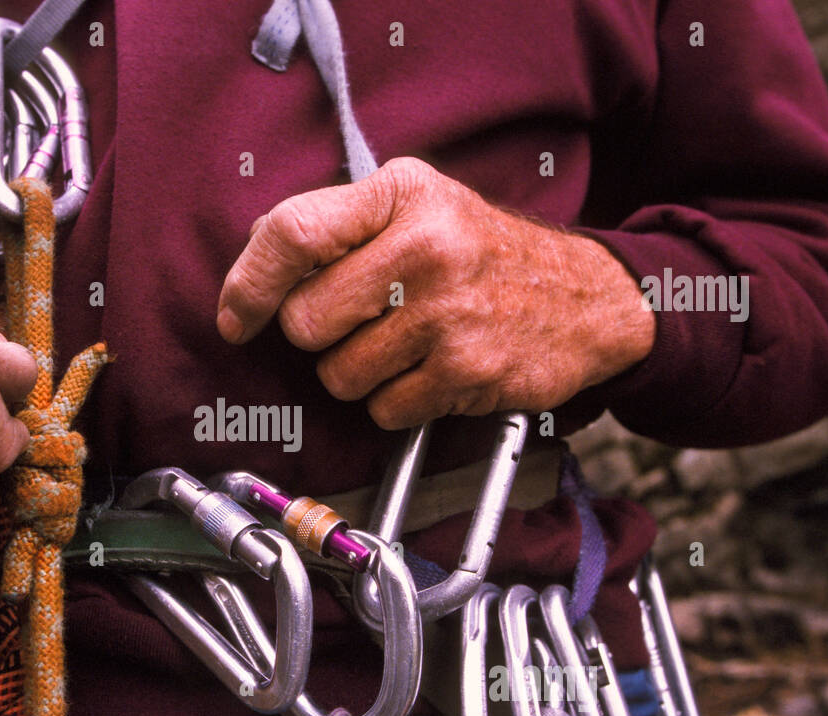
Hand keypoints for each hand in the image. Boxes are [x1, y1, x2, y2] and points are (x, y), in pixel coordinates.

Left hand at [217, 156, 654, 428]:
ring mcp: (448, 313)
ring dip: (360, 373)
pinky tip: (433, 369)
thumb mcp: (418, 205)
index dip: (249, 283)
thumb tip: (255, 263)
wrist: (590, 299)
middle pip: (305, 322)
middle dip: (320, 336)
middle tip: (364, 321)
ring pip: (340, 374)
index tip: (237, 316)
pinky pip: (384, 409)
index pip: (293, 233)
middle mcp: (426, 247)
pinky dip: (397, 401)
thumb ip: (340, 224)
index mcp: (402, 194)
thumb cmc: (484, 253)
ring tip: (407, 344)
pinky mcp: (467, 371)